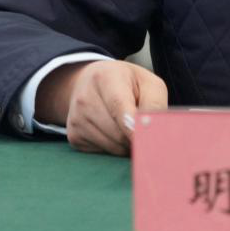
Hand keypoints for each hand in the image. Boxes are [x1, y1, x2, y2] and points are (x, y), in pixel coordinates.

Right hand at [34, 59, 167, 155]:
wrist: (91, 82)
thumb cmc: (128, 84)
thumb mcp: (148, 83)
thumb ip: (155, 105)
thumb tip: (155, 133)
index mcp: (105, 77)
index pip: (118, 105)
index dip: (131, 125)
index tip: (143, 138)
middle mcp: (85, 97)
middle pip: (118, 132)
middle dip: (137, 137)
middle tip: (146, 129)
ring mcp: (76, 118)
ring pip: (112, 146)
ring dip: (127, 144)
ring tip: (129, 127)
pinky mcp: (73, 136)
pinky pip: (103, 153)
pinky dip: (115, 148)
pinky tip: (114, 130)